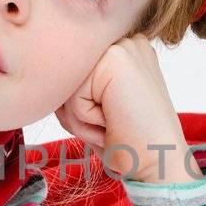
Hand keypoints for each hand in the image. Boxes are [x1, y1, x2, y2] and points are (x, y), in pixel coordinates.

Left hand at [55, 36, 194, 182]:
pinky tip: (114, 123)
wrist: (160, 162)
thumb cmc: (128, 141)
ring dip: (81, 120)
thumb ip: (75, 87)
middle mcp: (124, 43)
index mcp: (122, 53)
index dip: (80, 108)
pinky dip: (86, 121)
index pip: (70, 76)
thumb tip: (44, 77)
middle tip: (112, 126)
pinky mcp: (115, 61)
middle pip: (65, 79)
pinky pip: (73, 98)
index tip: (113, 120)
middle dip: (77, 114)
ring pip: (66, 88)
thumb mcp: (98, 107)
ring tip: (113, 125)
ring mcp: (122, 48)